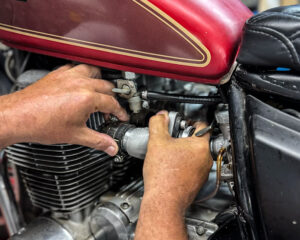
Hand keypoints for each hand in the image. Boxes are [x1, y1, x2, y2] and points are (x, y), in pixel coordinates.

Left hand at [0, 64, 127, 155]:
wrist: (17, 116)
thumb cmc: (41, 124)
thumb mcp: (75, 136)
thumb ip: (98, 141)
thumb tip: (112, 147)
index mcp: (87, 98)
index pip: (112, 103)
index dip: (120, 112)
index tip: (121, 117)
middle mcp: (80, 83)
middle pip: (107, 86)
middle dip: (113, 99)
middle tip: (110, 110)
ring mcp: (69, 76)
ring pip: (94, 71)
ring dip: (101, 81)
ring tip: (100, 92)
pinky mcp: (59, 74)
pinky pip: (77, 67)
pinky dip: (84, 74)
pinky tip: (81, 83)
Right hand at [143, 111, 212, 207]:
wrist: (164, 201)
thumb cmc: (163, 176)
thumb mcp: (156, 142)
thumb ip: (158, 124)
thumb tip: (160, 116)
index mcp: (200, 146)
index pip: (201, 125)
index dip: (189, 122)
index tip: (181, 124)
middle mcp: (206, 159)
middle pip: (196, 140)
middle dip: (183, 138)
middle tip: (170, 140)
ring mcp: (203, 171)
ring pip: (194, 154)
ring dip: (182, 151)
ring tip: (168, 155)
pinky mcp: (197, 181)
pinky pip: (192, 166)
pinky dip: (183, 164)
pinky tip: (170, 167)